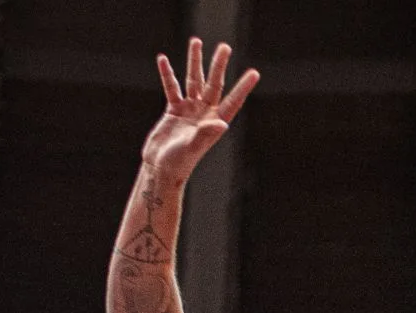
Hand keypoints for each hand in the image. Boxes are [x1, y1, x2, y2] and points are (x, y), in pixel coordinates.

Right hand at [143, 38, 259, 180]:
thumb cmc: (179, 162)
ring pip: (193, 81)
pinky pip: (172, 88)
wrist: (161, 168)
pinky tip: (163, 59)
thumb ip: (206, 134)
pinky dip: (168, 74)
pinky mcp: (174, 110)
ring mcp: (190, 110)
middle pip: (213, 84)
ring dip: (195, 62)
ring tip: (196, 41)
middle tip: (225, 47)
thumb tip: (221, 124)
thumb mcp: (193, 147)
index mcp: (215, 123)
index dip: (243, 87)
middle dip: (218, 65)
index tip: (254, 73)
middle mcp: (205, 113)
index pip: (232, 100)